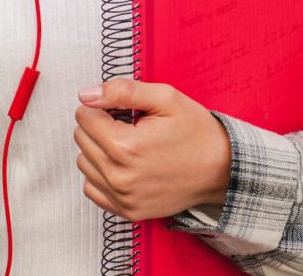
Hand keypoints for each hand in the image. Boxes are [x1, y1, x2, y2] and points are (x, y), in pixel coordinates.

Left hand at [73, 78, 230, 221]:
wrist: (221, 170)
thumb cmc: (195, 131)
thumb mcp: (165, 98)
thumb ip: (122, 91)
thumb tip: (86, 95)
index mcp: (126, 146)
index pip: (84, 116)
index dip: (102, 105)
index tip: (122, 109)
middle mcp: (120, 176)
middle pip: (81, 138)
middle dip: (99, 124)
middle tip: (127, 123)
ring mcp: (123, 198)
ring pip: (84, 162)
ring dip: (98, 148)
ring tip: (127, 143)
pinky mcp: (127, 212)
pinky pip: (92, 188)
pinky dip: (101, 173)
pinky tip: (122, 164)